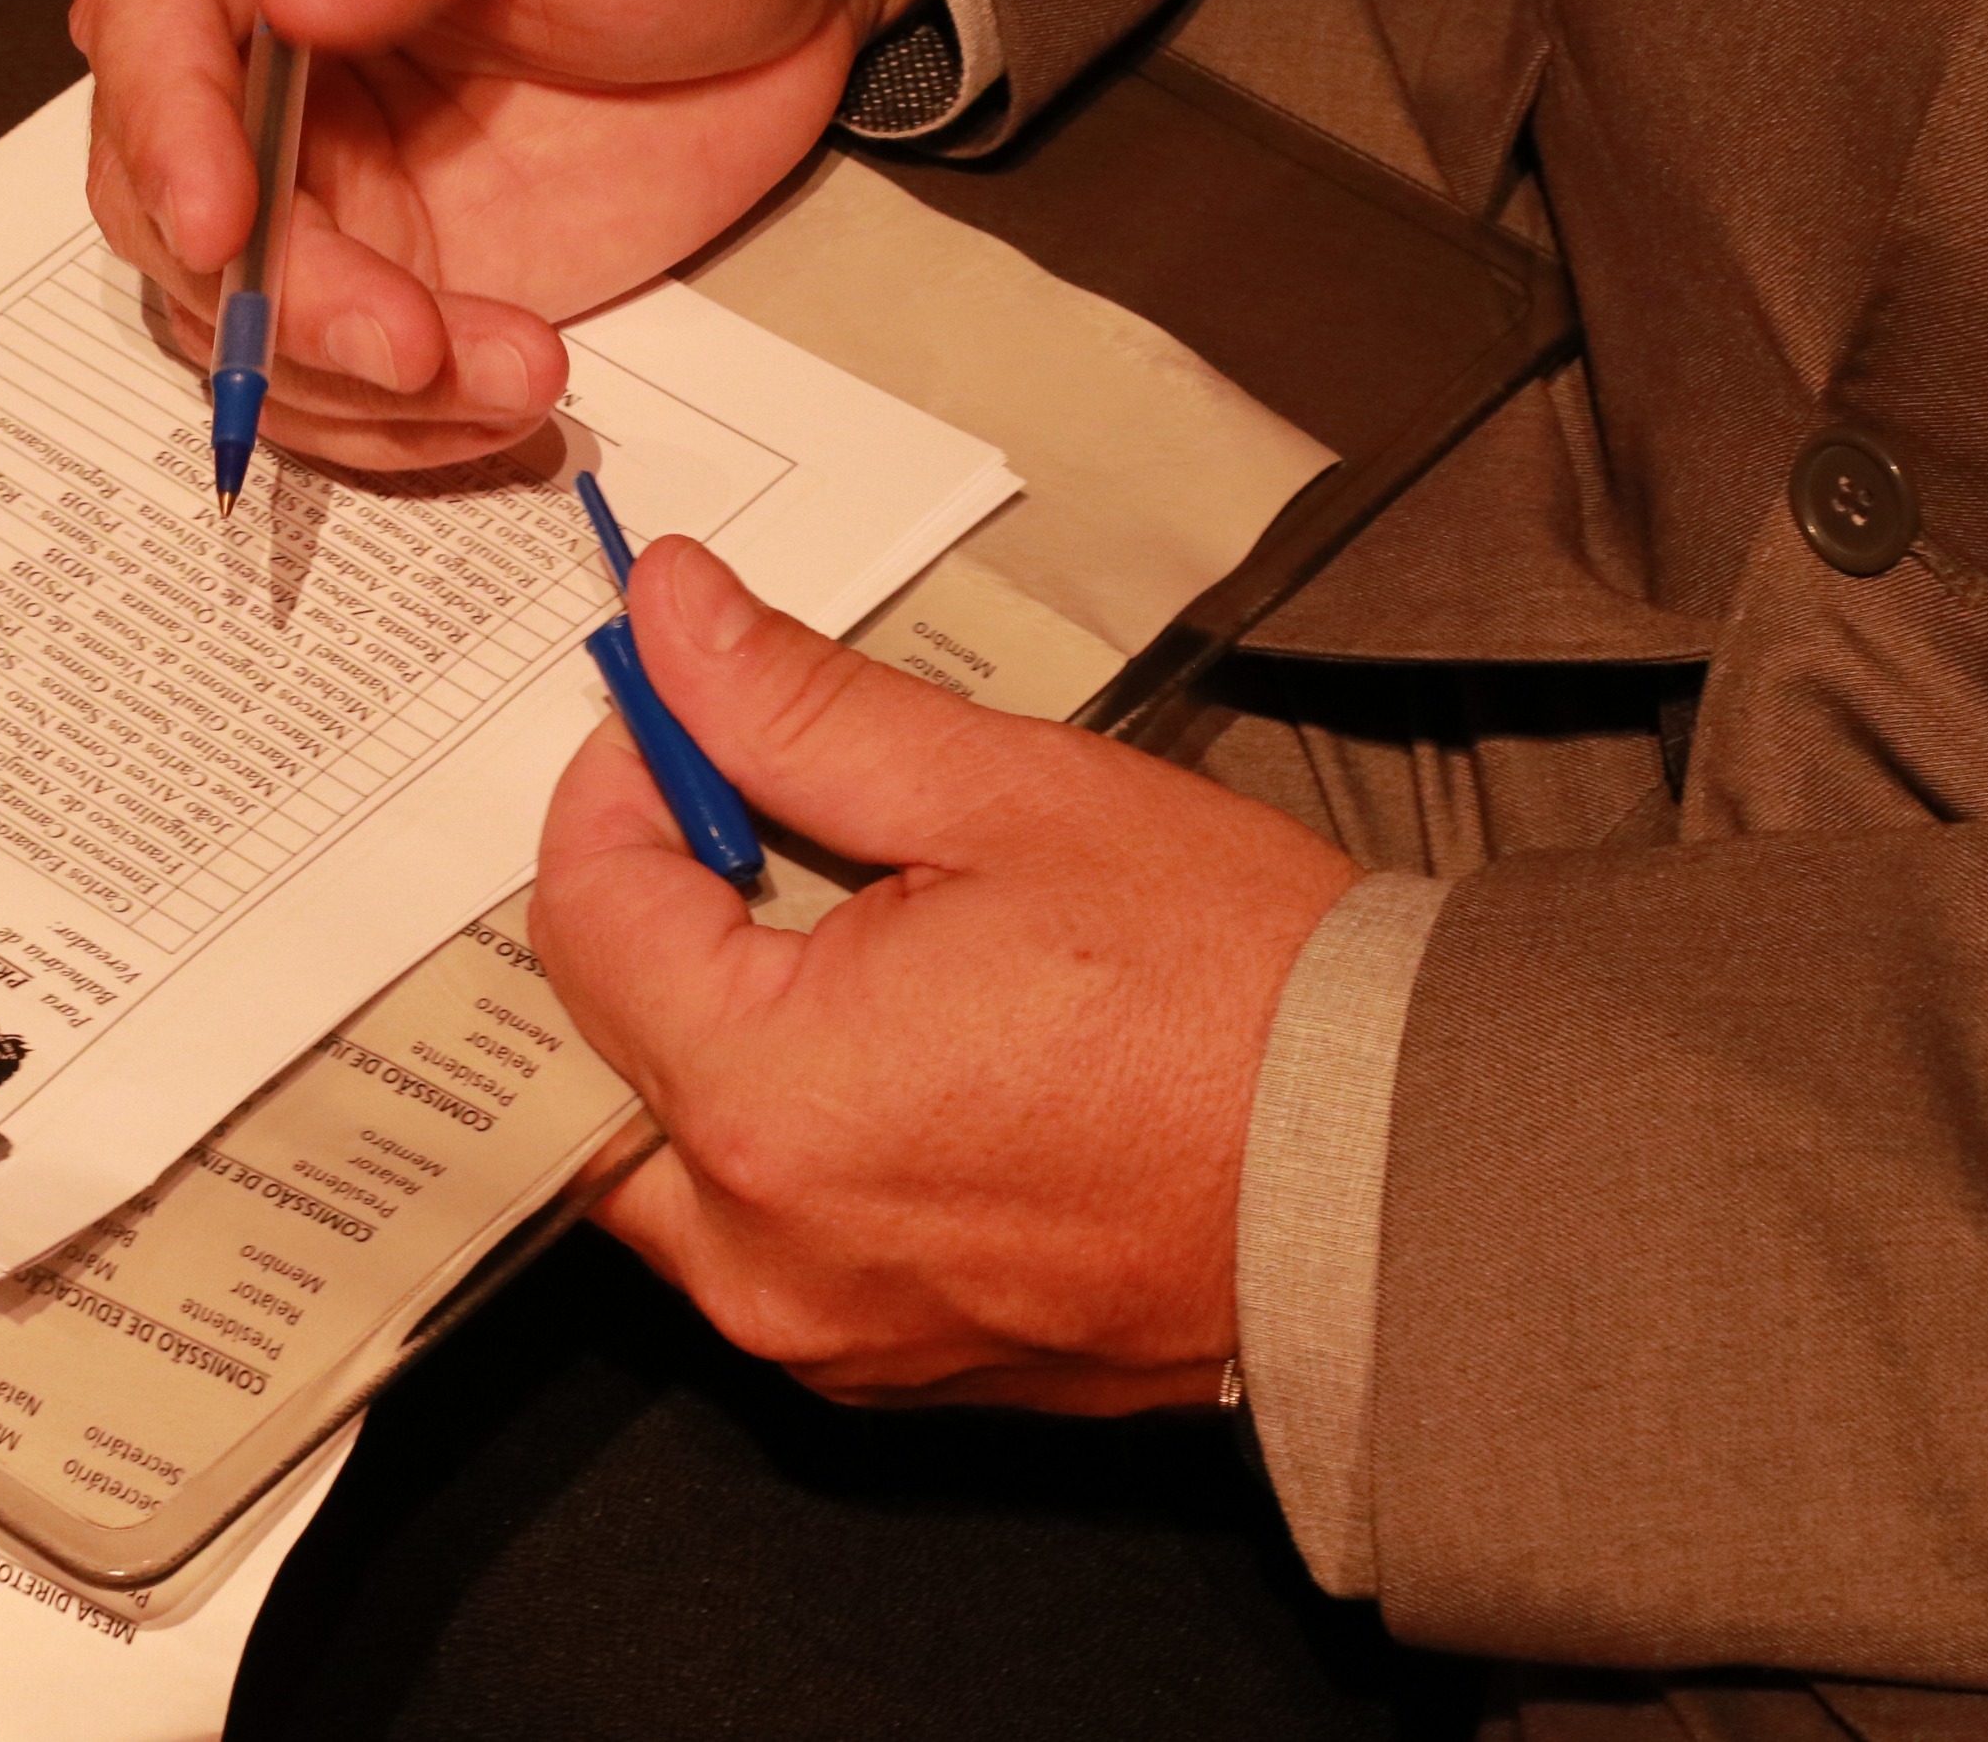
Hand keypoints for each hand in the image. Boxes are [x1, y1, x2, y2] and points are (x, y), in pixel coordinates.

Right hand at [73, 0, 918, 471]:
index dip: (164, 118)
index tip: (222, 221)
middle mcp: (239, 24)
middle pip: (158, 184)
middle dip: (273, 292)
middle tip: (410, 347)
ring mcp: (301, 155)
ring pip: (232, 307)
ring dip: (347, 377)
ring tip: (513, 376)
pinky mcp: (377, 255)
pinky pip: (329, 369)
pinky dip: (401, 417)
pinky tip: (508, 393)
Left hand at [532, 538, 1356, 1412]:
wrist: (1402, 1175)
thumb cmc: (1240, 1000)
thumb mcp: (1004, 797)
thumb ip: (799, 711)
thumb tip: (677, 621)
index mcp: (770, 1105)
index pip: (586, 916)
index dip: (618, 788)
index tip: (675, 725)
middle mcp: (767, 1252)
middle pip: (595, 1052)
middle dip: (642, 918)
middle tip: (734, 820)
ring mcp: (823, 1331)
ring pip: (660, 1161)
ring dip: (694, 1033)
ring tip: (809, 928)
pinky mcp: (885, 1366)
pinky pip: (757, 1240)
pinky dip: (770, 1136)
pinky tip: (869, 1045)